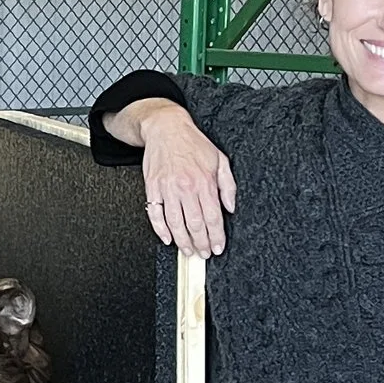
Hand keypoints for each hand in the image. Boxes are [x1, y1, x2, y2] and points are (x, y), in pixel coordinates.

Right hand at [131, 101, 235, 256]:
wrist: (166, 128)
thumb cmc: (193, 143)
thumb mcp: (220, 160)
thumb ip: (228, 186)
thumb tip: (231, 208)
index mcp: (205, 182)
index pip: (213, 218)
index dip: (216, 237)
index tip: (218, 247)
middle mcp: (186, 188)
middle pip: (195, 225)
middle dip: (201, 244)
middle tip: (204, 254)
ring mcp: (167, 189)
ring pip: (175, 223)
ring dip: (183, 241)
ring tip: (188, 251)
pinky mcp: (152, 188)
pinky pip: (155, 214)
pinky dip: (160, 230)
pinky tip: (168, 238)